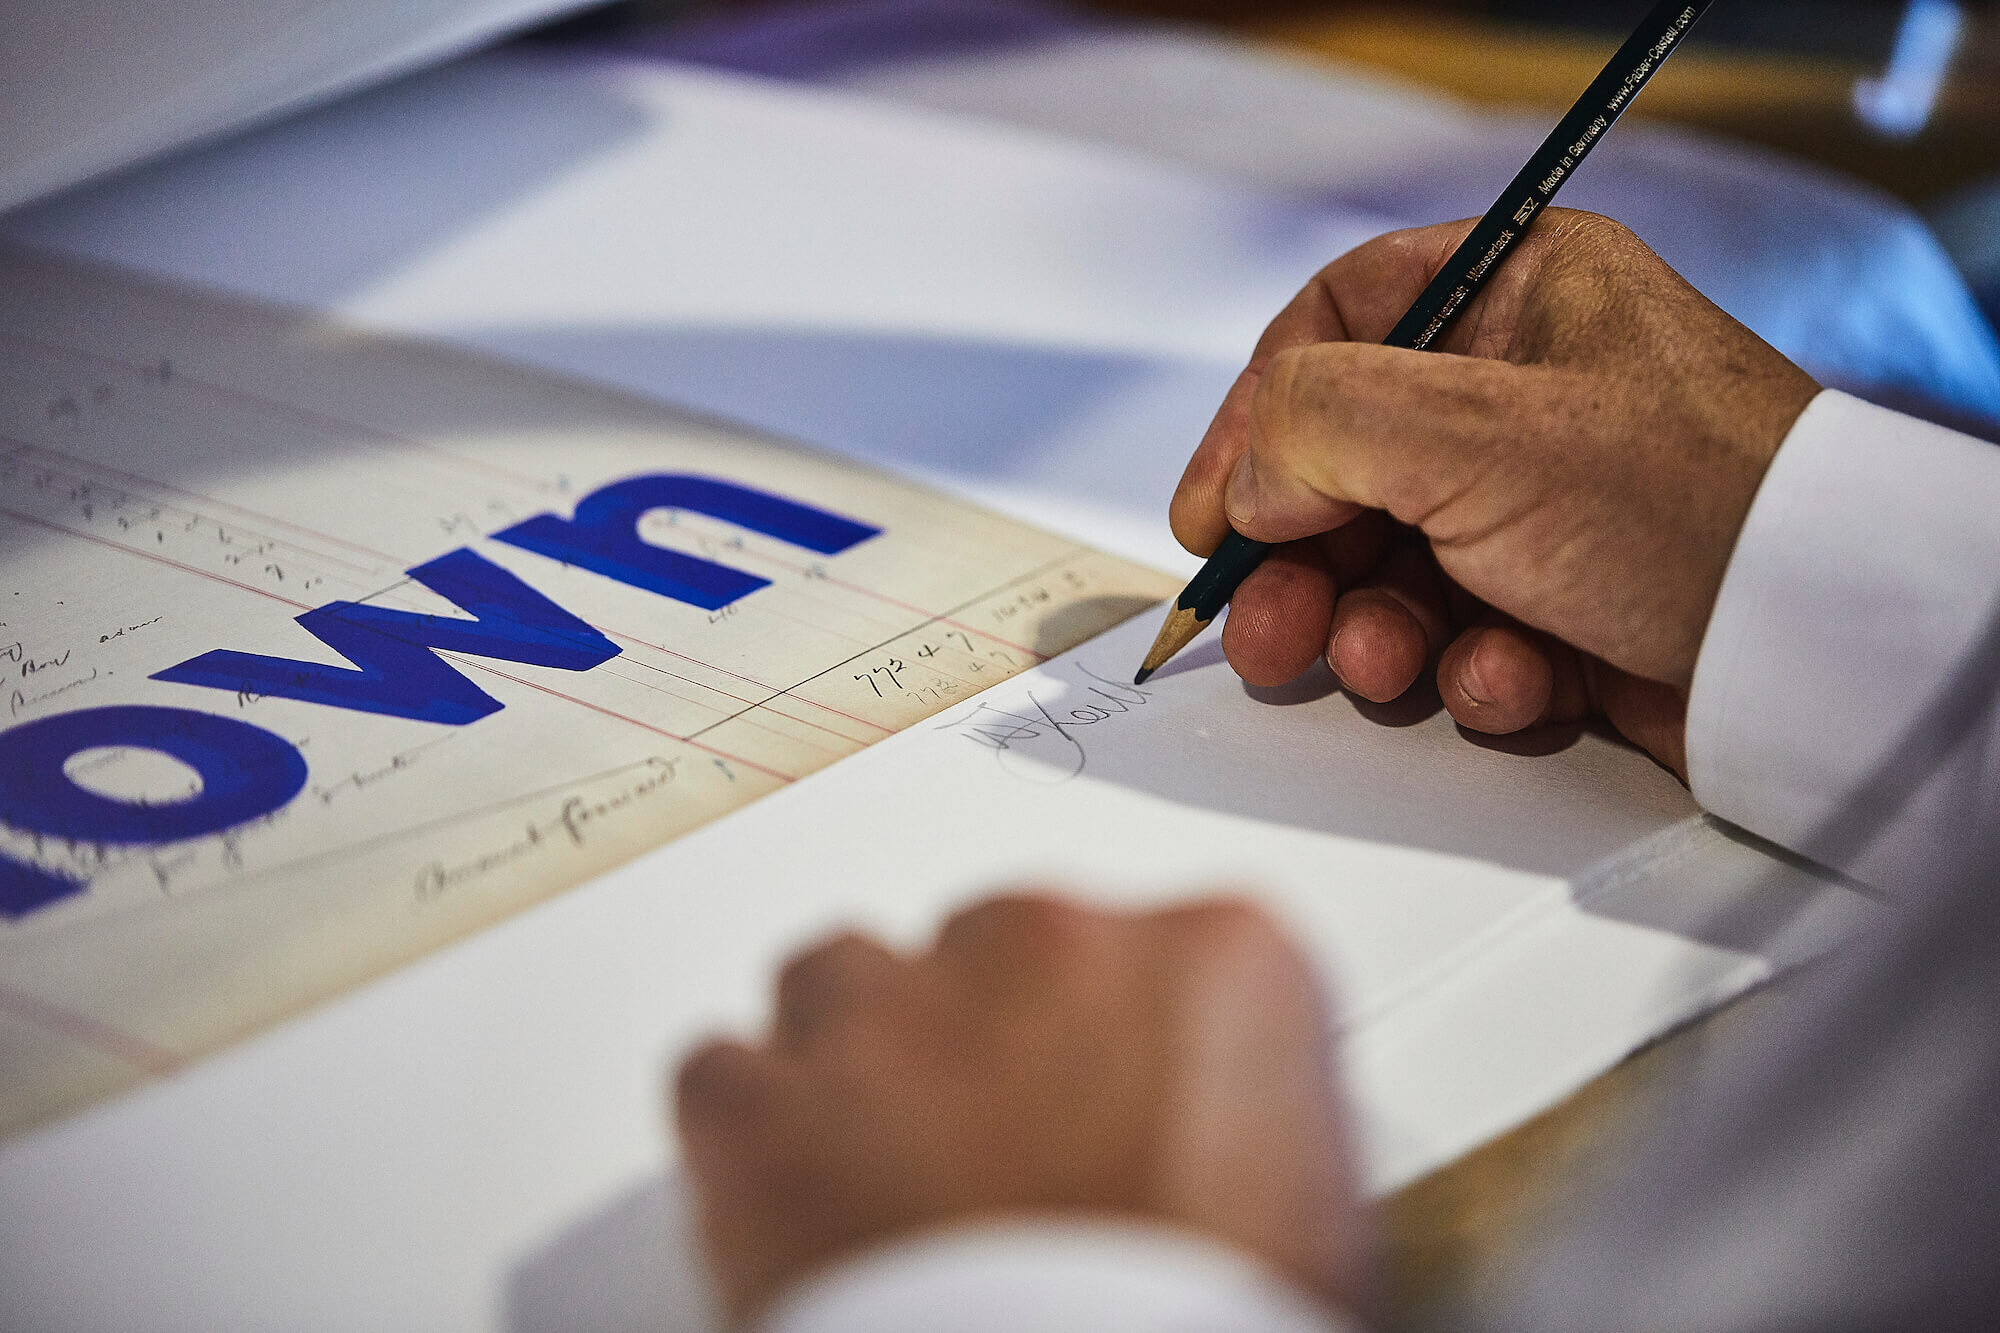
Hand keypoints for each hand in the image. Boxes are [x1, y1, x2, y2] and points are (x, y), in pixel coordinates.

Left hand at [674, 894, 1370, 1326]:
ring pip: (848, 977)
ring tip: (890, 1179)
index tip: (1134, 1113)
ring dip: (864, 1060)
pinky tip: (794, 1204)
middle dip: (1000, 1042)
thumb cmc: (1196, 1330)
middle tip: (1013, 1169)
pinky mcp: (760, 1102)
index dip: (1145, 1045)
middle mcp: (1048, 945)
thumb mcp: (1314, 1219)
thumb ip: (1250, 1118)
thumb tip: (1209, 1148)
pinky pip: (727, 1073)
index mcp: (1217, 958)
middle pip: (1003, 949)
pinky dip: (752, 1129)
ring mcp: (890, 1011)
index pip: (1179, 954)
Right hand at [1170, 211, 1820, 776]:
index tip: (1209, 512)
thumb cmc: (1688, 503)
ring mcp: (1552, 504)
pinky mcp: (1573, 605)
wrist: (1824, 652)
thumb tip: (1245, 482)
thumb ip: (1318, 426)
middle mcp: (1531, 392)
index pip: (1338, 326)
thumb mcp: (1476, 430)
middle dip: (1304, 562)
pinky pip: (1470, 637)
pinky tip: (1515, 683)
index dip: (1255, 419)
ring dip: (1376, 630)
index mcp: (1521, 294)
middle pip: (1350, 469)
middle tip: (1267, 631)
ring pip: (1398, 570)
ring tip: (1390, 663)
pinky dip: (1474, 673)